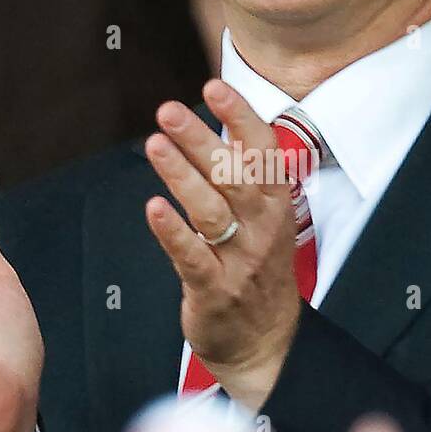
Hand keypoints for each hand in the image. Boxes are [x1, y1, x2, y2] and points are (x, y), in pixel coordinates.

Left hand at [144, 79, 300, 411]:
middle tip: (169, 111)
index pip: (264, 153)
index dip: (240, 117)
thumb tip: (223, 122)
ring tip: (155, 145)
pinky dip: (173, 231)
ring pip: (212, 210)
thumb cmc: (257, 274)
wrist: (266, 345)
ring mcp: (240, 260)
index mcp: (277, 206)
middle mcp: (263, 229)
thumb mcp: (266, 220)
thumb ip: (245, 175)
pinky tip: (153, 207)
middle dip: (201, 139)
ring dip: (182, 175)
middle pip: (234, 176)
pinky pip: (193, 257)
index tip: (216, 86)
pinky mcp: (214, 290)